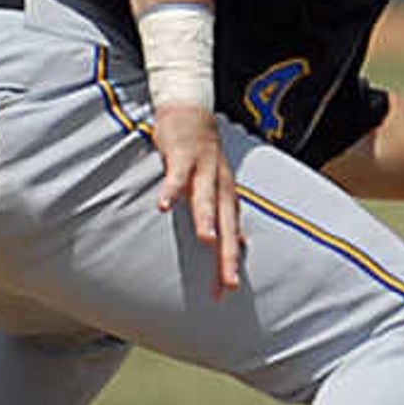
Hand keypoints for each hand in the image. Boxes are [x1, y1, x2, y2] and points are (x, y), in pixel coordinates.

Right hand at [148, 103, 244, 293]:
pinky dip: (171, 189)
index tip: (226, 292)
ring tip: (206, 241)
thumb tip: (240, 245)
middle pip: (226, 223)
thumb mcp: (217, 188)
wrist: (192, 112)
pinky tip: (163, 206)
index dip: (230, 264)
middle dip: (228, 253)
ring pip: (206, 197)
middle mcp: (220, 186)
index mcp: (227, 197)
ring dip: (207, 218)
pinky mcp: (183, 156)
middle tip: (228, 281)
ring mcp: (203, 169)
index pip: (232, 236)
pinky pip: (176, 175)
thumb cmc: (202, 157)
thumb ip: (225, 216)